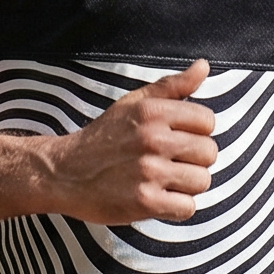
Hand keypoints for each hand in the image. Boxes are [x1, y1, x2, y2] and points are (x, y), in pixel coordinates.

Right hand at [46, 59, 217, 224]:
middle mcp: (153, 139)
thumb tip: (204, 66)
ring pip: (202, 181)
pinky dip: (177, 207)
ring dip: (186, 186)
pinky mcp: (145, 201)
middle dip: (194, 160)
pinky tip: (159, 199)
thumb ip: (172, 86)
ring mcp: (149, 172)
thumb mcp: (133, 103)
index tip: (178, 140)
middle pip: (209, 153)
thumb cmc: (103, 138)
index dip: (197, 133)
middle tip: (170, 163)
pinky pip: (187, 208)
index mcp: (152, 112)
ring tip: (164, 182)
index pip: (207, 121)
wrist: (64, 173)